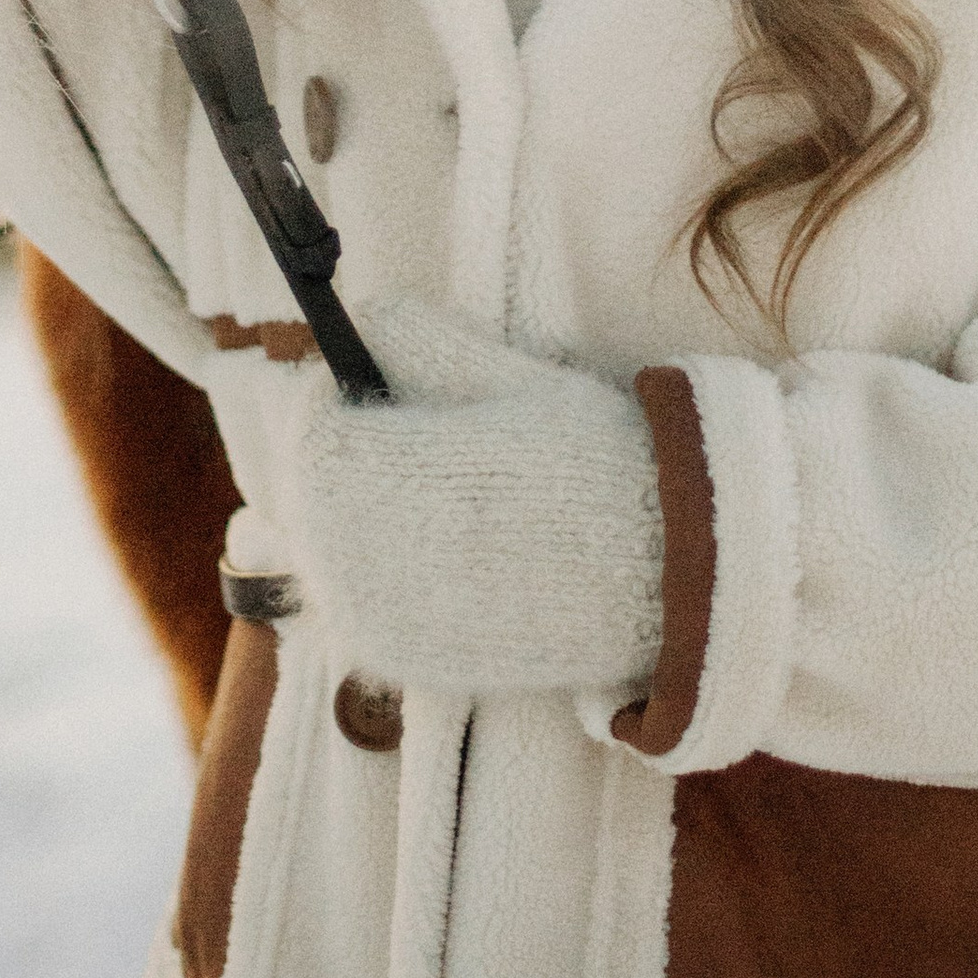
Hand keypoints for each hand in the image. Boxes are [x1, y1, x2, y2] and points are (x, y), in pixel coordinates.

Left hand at [283, 299, 664, 698]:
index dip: (335, 393)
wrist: (666, 573)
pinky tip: (442, 546)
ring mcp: (384, 622)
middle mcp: (364, 560)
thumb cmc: (594, 460)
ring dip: (357, 511)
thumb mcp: (510, 377)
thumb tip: (364, 313)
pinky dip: (381, 572)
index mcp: (384, 476)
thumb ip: (423, 340)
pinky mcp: (409, 665)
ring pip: (329, 550)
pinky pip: (362, 606)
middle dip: (344, 450)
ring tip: (426, 485)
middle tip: (399, 424)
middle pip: (311, 491)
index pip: (311, 427)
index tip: (371, 373)